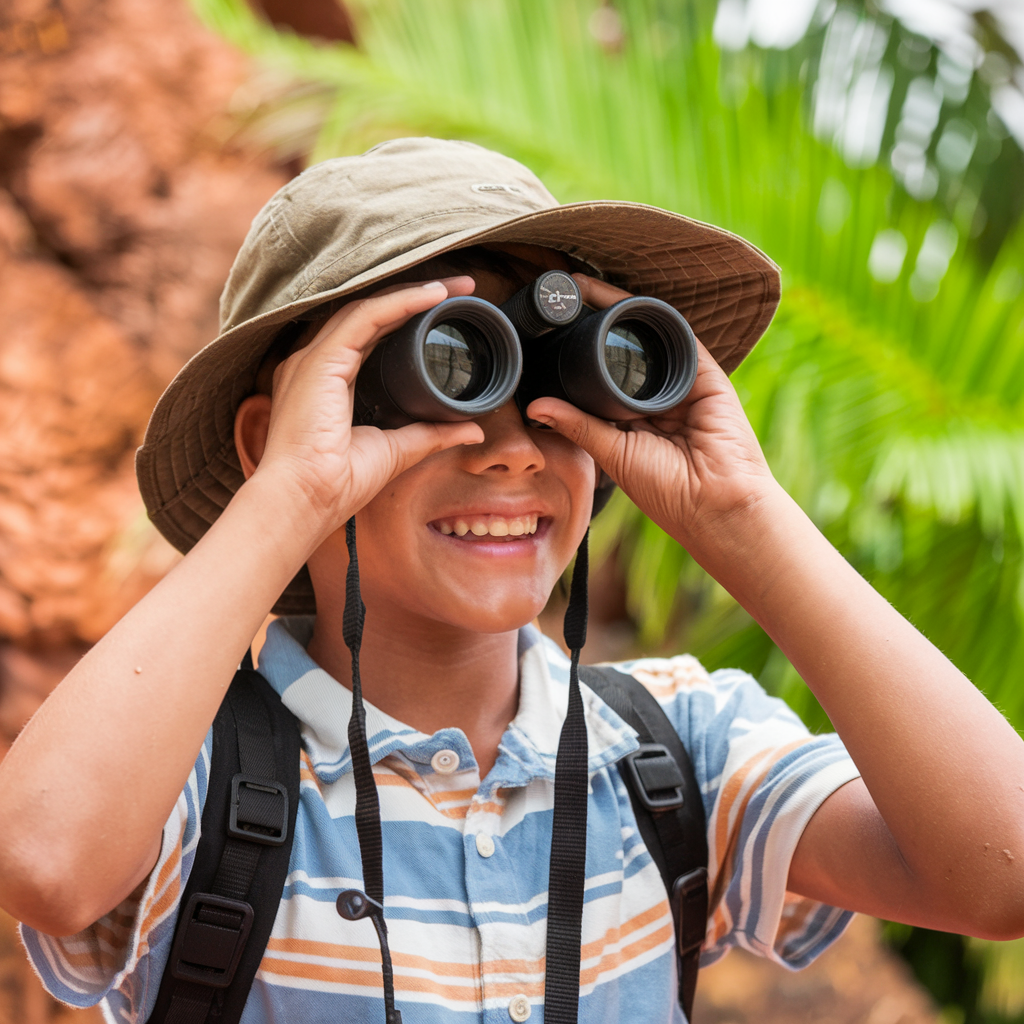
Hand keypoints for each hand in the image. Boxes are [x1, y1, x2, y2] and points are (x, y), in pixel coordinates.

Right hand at [240, 278, 484, 539]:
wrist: (305, 500)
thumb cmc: (338, 482)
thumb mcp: (397, 450)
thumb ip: (431, 433)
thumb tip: (472, 430)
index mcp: (326, 379)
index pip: (370, 331)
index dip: (408, 314)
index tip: (448, 307)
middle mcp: (315, 362)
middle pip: (370, 312)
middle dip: (417, 294)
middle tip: (460, 287)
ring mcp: (313, 358)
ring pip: (368, 306)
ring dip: (414, 291)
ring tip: (456, 286)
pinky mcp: (319, 362)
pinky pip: (364, 317)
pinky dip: (400, 303)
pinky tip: (432, 296)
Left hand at [527, 275, 777, 547]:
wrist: (715, 503)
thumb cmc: (667, 491)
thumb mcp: (612, 453)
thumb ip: (578, 425)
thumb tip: (535, 407)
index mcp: (631, 421)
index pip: (597, 378)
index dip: (572, 355)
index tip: (543, 333)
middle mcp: (654, 398)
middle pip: (619, 352)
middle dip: (590, 325)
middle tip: (556, 300)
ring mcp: (680, 383)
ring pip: (645, 337)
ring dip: (615, 311)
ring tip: (580, 288)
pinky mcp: (704, 373)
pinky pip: (676, 335)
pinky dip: (650, 315)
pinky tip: (622, 300)